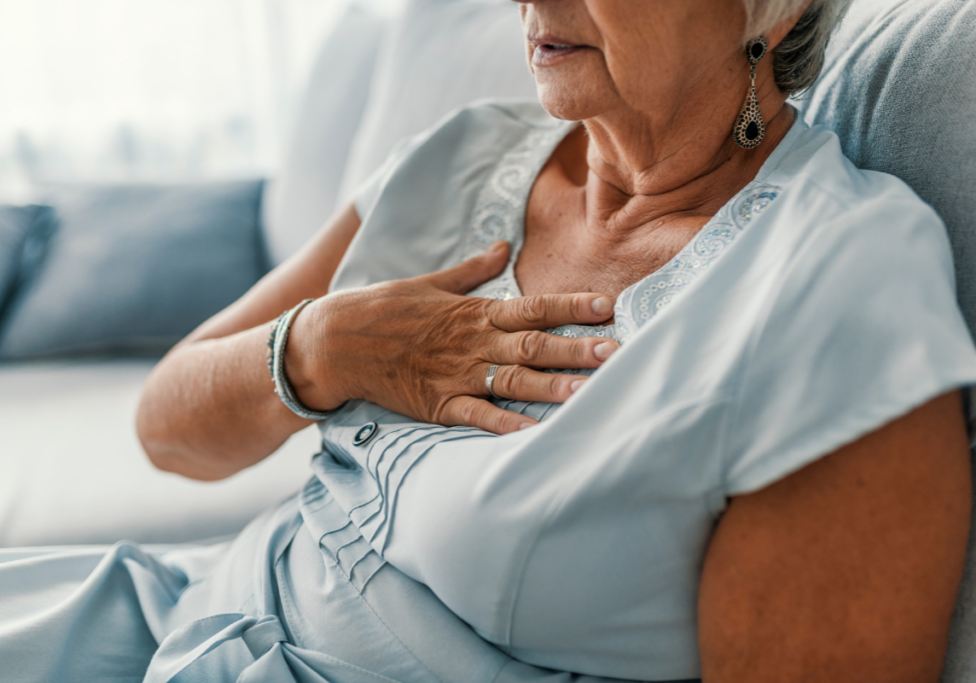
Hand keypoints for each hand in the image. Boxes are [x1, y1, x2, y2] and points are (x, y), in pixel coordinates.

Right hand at [285, 242, 618, 433]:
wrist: (336, 341)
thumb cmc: (384, 308)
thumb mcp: (431, 283)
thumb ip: (472, 270)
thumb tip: (502, 247)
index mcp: (475, 312)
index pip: (534, 307)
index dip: (572, 306)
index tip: (608, 306)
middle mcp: (473, 343)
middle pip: (534, 346)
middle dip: (577, 349)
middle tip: (617, 353)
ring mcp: (456, 375)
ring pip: (513, 383)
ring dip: (553, 388)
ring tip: (589, 392)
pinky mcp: (438, 404)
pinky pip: (477, 417)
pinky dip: (505, 426)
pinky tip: (534, 434)